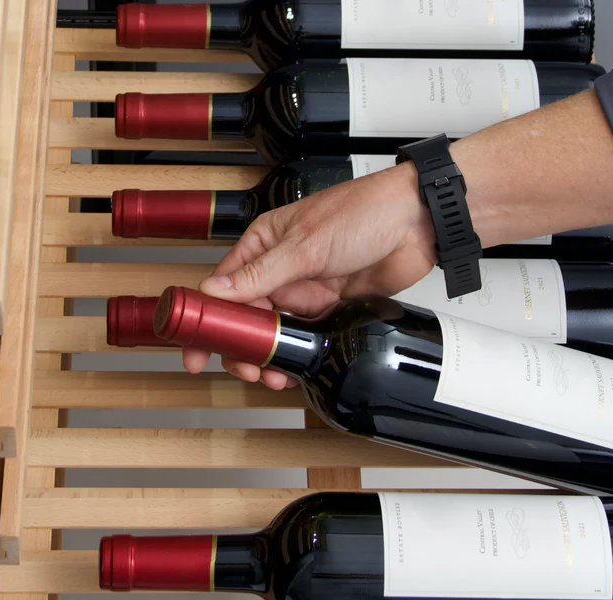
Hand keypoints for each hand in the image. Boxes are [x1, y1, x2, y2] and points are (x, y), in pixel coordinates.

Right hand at [183, 161, 436, 387]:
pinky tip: (294, 368)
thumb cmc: (363, 213)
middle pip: (247, 316)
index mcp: (264, 245)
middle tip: (244, 369)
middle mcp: (281, 269)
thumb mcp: (305, 245)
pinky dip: (298, 354)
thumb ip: (260, 274)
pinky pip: (306, 336)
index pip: (223, 286)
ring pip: (276, 331)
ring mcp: (307, 290)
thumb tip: (216, 292)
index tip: (195, 346)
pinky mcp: (331, 307)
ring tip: (271, 374)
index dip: (206, 318)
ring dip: (270, 356)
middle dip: (241, 347)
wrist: (417, 224)